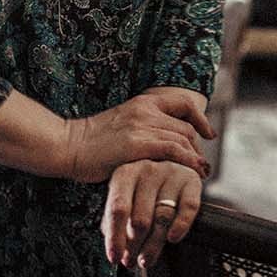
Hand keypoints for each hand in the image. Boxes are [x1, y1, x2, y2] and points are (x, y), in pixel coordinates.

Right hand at [63, 91, 214, 184]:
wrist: (68, 145)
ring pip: (183, 139)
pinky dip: (188, 161)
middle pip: (186, 127)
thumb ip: (143, 128)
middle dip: (197, 147)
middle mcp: (145, 110)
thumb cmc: (92, 142)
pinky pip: (173, 150)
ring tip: (199, 174)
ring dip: (195, 158)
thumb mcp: (122, 124)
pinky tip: (192, 173)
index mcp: (142, 103)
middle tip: (198, 165)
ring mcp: (141, 126)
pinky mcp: (137, 144)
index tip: (208, 134)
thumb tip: (164, 142)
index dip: (200, 119)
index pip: (182, 104)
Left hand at [101, 161, 201, 269]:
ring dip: (153, 245)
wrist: (171, 168)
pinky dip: (180, 226)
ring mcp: (171, 173)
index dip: (115, 237)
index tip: (114, 259)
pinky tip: (172, 239)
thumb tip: (115, 249)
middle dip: (134, 246)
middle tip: (130, 262)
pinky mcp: (192, 181)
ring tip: (145, 260)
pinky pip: (188, 208)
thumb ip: (115, 220)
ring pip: (162, 218)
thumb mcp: (124, 199)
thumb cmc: (141, 190)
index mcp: (124, 173)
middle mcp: (147, 169)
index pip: (118, 209)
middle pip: (141, 218)